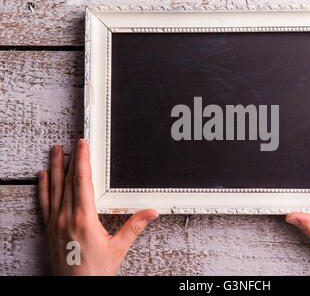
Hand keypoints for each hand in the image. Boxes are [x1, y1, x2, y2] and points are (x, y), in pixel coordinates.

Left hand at [38, 139, 158, 274]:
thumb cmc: (94, 272)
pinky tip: (43, 177)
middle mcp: (66, 218)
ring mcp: (56, 223)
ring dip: (55, 168)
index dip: (82, 161)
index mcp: (83, 219)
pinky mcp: (50, 230)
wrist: (75, 288)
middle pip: (67, 181)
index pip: (82, 182)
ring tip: (56, 152)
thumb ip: (134, 227)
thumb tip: (150, 213)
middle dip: (71, 159)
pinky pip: (45, 203)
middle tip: (73, 143)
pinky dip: (43, 188)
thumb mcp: (118, 248)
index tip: (83, 146)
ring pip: (54, 189)